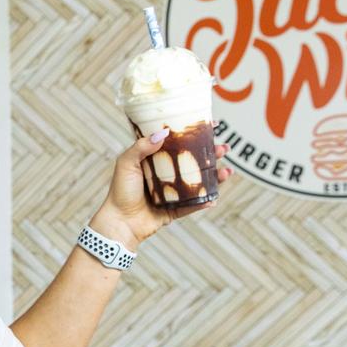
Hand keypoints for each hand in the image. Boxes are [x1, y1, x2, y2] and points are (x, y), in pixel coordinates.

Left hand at [91, 129, 233, 248]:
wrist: (120, 221)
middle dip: (212, 154)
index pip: (178, 143)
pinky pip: (195, 204)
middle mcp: (167, 174)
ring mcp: (174, 192)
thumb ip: (141, 147)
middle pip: (195, 161)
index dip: (195, 134)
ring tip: (227, 171)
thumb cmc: (120, 191)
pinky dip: (206, 201)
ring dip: (216, 176)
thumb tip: (164, 133)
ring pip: (200, 182)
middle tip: (223, 148)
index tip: (212, 125)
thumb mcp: (126, 163)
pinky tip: (214, 196)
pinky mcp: (176, 209)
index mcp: (155, 160)